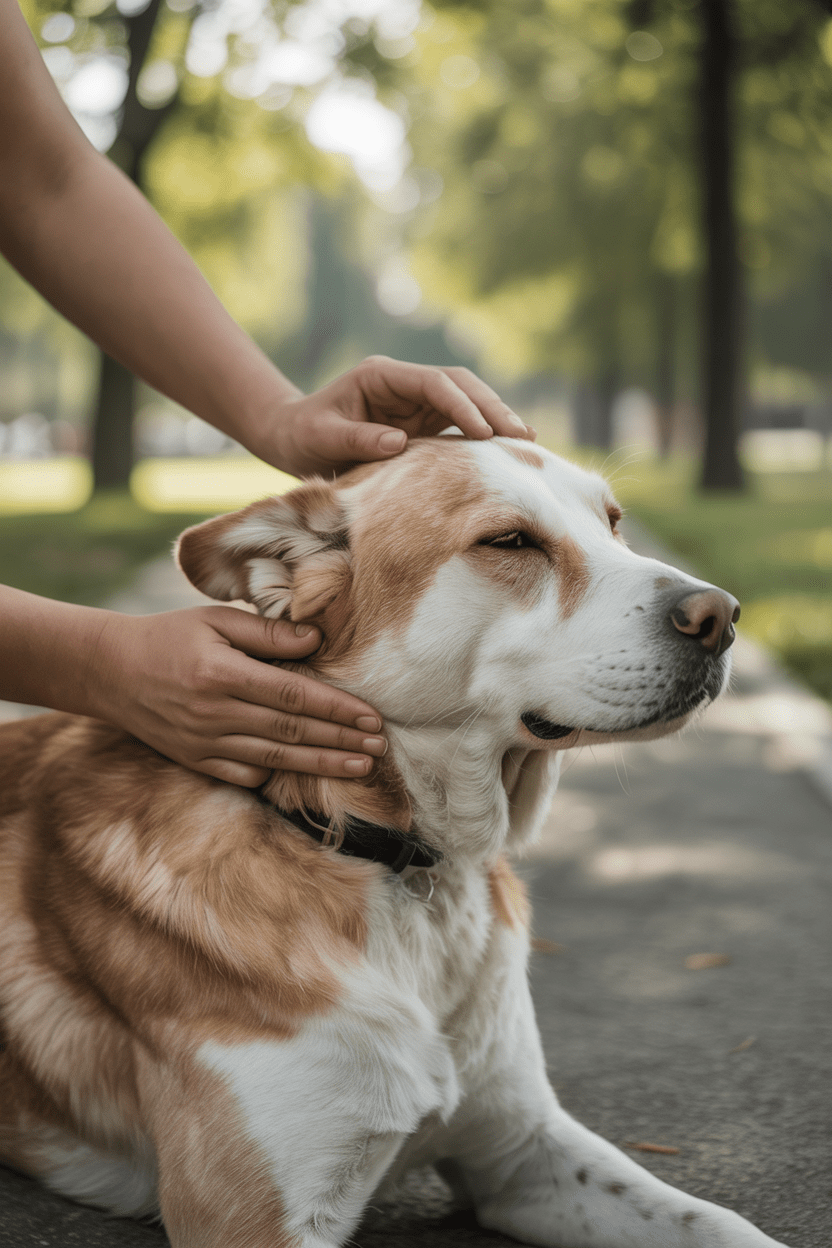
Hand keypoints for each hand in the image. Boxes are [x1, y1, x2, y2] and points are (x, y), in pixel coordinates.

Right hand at [93, 606, 385, 786]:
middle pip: (292, 731)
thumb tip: (317, 641)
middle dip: (341, 740)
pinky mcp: (195, 760)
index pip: (293, 693)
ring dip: (322, 764)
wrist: (109, 671)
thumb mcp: (215, 620)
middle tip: (379, 746)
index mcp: (222, 672)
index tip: (371, 716)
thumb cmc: (169, 636)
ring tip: (360, 766)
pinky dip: (278, 776)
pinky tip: (310, 776)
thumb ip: (268, 633)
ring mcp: (204, 742)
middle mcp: (214, 712)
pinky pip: (245, 774)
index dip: (336, 708)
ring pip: (276, 758)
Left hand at [257, 355, 535, 477]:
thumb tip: (399, 444)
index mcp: (381, 376)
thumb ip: (358, 439)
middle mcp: (404, 385)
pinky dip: (483, 436)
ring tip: (526, 442)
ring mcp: (415, 403)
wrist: (293, 438)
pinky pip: (459, 426)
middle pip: (459, 386)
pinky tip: (507, 453)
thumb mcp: (322, 437)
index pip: (433, 383)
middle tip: (521, 435)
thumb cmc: (303, 435)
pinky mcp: (421, 424)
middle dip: (491, 407)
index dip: (461, 405)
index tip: (483, 431)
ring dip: (495, 419)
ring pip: (466, 402)